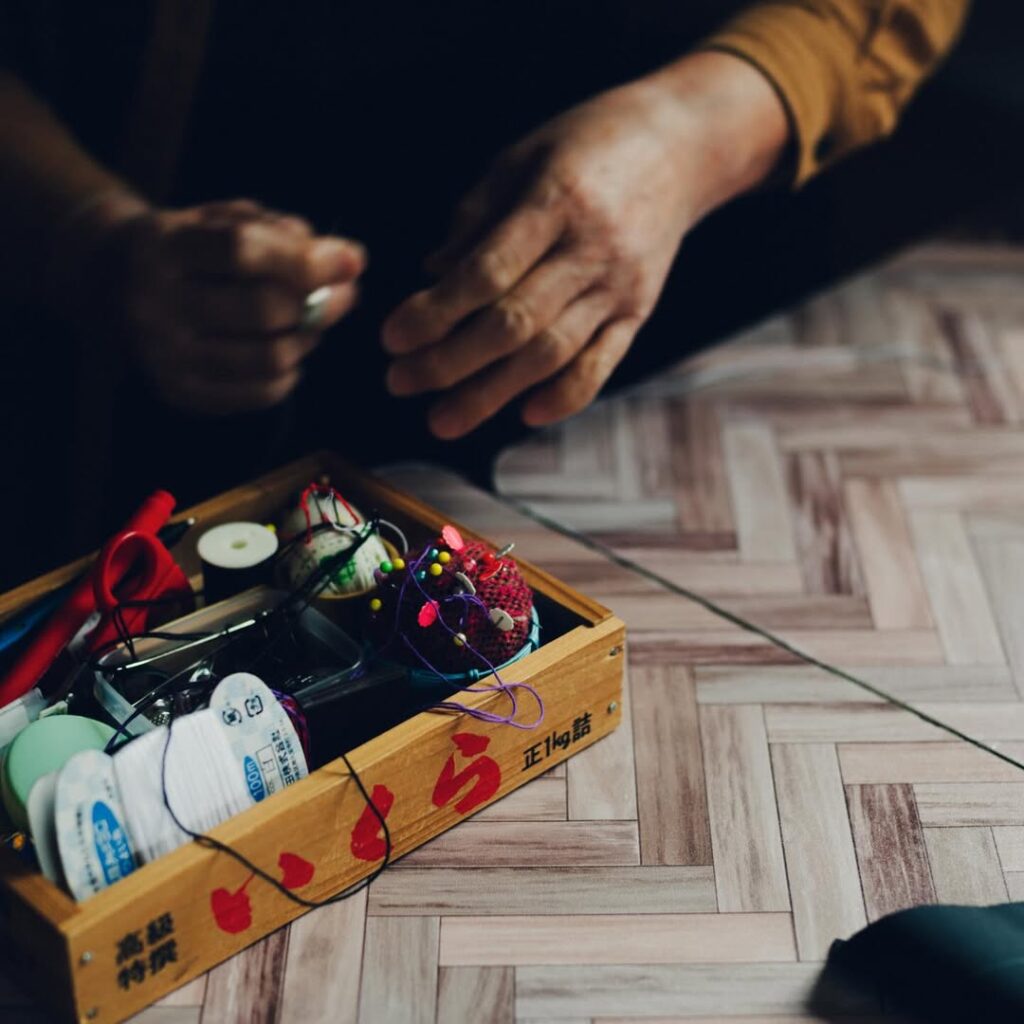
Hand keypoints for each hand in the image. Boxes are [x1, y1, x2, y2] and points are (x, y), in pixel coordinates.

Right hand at [113, 200, 364, 414]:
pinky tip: (289, 350)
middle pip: (262, 310)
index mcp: (163, 246)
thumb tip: (348, 260)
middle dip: (319, 303)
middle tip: (345, 294)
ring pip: (268, 358)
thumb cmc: (192, 247)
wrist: (114, 284)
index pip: (242, 253)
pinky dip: (290, 374)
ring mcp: (164, 354)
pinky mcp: (180, 392)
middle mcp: (155, 303)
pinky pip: (260, 394)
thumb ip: (282, 233)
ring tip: (312, 322)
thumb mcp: (225, 219)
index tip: (352, 261)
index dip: (305, 260)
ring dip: (308, 339)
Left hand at [382, 52, 787, 437]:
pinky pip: (601, 365)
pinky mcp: (638, 313)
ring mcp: (618, 288)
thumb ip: (475, 218)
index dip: (434, 312)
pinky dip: (564, 397)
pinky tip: (524, 416)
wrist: (681, 147)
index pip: (487, 273)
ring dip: (491, 394)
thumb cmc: (587, 144)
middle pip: (513, 323)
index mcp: (554, 203)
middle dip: (449, 362)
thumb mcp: (522, 158)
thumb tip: (432, 277)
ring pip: (551, 355)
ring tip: (442, 420)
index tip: (391, 337)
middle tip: (399, 383)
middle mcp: (590, 251)